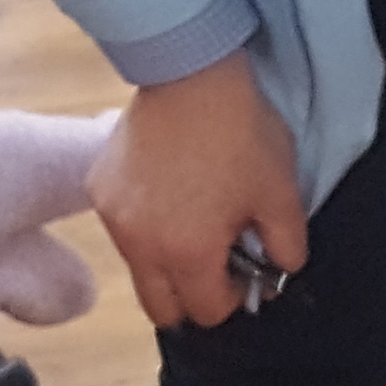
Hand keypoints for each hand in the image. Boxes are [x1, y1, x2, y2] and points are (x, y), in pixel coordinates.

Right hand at [89, 52, 306, 330]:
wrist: (189, 72)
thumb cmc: (240, 134)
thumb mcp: (280, 194)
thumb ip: (286, 247)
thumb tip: (281, 269)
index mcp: (187, 254)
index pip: (206, 313)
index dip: (234, 298)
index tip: (247, 271)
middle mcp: (141, 247)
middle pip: (162, 309)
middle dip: (192, 297)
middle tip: (218, 263)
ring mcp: (113, 219)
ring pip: (138, 269)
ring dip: (166, 263)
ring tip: (195, 221)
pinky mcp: (99, 189)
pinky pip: (122, 229)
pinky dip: (145, 227)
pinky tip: (169, 192)